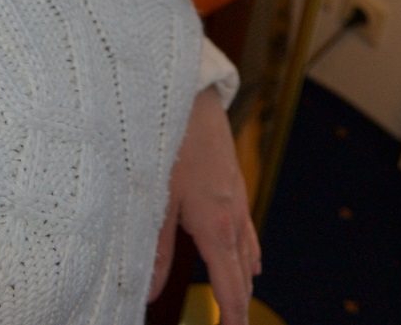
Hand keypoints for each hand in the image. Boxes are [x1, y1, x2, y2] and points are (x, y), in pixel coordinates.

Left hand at [149, 85, 260, 324]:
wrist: (192, 96)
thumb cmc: (172, 143)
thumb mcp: (157, 199)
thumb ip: (157, 250)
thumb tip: (151, 292)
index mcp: (216, 227)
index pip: (229, 286)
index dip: (231, 316)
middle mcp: (233, 216)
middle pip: (242, 272)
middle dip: (240, 302)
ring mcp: (237, 197)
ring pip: (247, 248)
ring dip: (245, 276)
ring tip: (243, 297)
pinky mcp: (234, 181)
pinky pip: (248, 225)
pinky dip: (249, 247)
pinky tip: (249, 252)